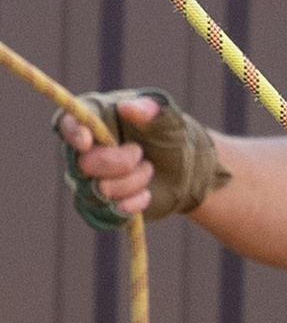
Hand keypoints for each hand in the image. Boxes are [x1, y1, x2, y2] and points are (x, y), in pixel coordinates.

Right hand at [56, 91, 227, 229]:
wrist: (183, 169)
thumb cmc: (168, 135)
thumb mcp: (167, 119)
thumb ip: (149, 110)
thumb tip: (127, 108)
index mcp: (93, 118)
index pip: (67, 123)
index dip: (72, 133)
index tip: (87, 142)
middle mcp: (81, 149)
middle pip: (83, 164)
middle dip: (119, 163)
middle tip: (140, 153)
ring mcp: (86, 179)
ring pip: (97, 192)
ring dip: (131, 183)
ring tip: (148, 169)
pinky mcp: (97, 206)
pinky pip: (104, 214)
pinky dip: (132, 205)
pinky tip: (145, 193)